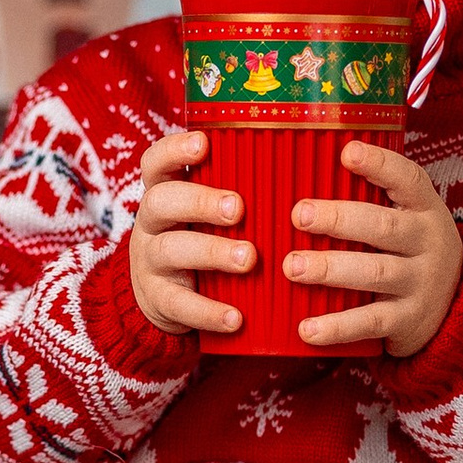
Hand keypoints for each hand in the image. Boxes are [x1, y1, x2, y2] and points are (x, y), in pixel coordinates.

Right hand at [126, 130, 253, 338]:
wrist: (161, 295)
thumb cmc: (202, 237)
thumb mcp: (206, 210)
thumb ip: (240, 188)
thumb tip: (312, 159)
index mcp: (165, 192)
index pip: (156, 163)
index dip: (174, 151)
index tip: (203, 144)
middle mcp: (152, 223)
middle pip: (160, 203)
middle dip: (199, 202)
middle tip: (237, 208)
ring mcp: (150, 262)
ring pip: (171, 250)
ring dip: (212, 252)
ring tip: (249, 259)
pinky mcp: (158, 299)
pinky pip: (179, 304)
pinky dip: (209, 311)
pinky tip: (236, 317)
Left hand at [285, 140, 462, 356]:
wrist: (455, 307)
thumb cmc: (410, 250)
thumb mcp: (407, 218)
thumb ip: (372, 200)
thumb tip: (300, 174)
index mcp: (425, 209)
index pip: (409, 180)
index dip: (380, 165)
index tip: (347, 151)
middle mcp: (428, 243)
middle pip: (384, 227)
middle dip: (339, 219)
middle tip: (299, 214)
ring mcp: (420, 282)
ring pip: (374, 272)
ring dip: (330, 268)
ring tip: (292, 266)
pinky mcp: (407, 319)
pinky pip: (369, 321)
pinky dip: (336, 326)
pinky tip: (305, 328)